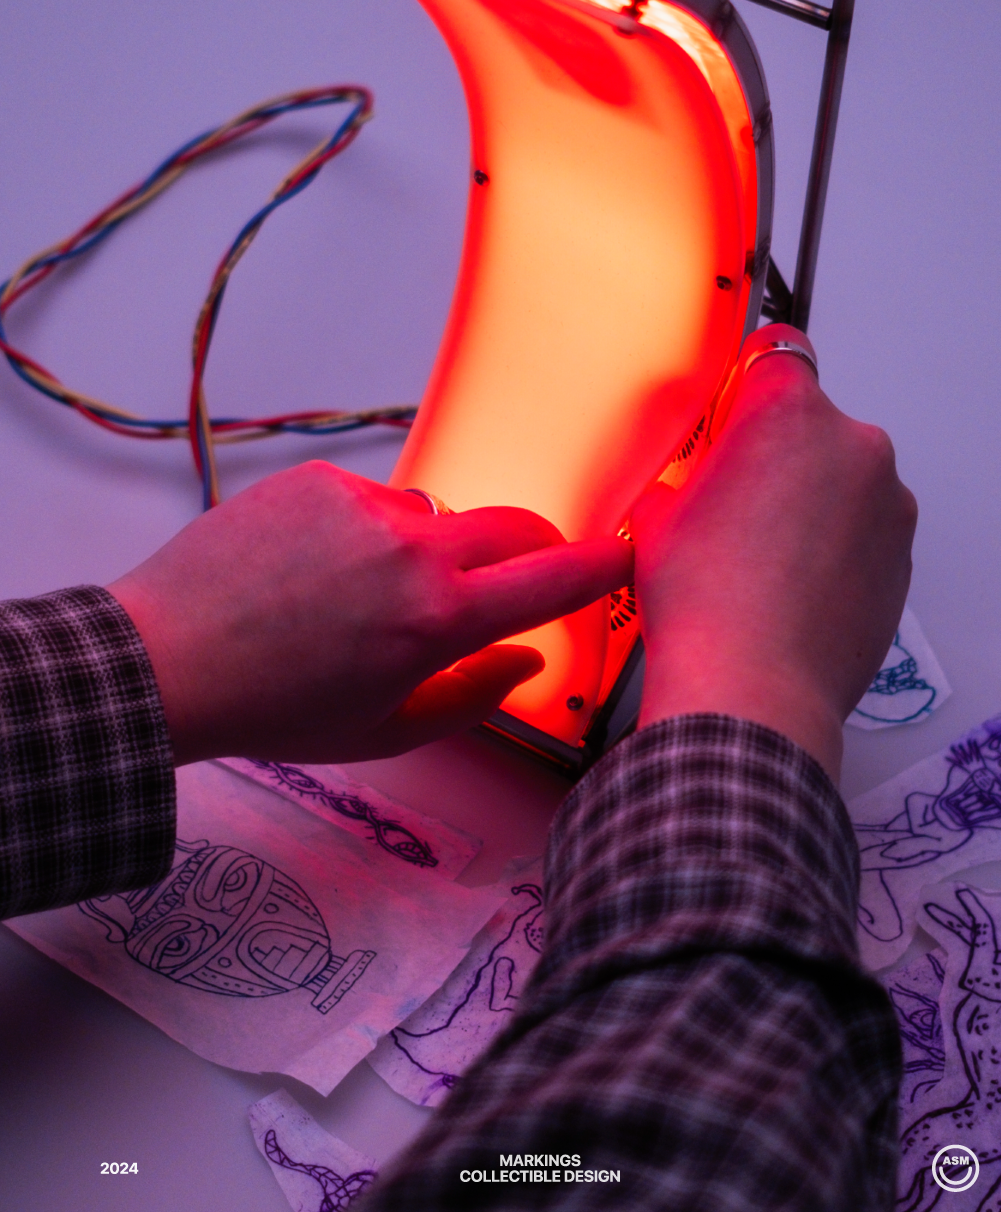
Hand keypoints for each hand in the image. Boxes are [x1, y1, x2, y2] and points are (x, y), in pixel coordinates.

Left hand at [108, 461, 631, 765]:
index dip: (603, 565)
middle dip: (536, 549)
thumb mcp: (387, 732)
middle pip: (516, 527)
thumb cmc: (274, 711)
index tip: (622, 556)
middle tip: (526, 576)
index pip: (556, 578)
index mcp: (440, 619)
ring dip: (434, 548)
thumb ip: (473, 695)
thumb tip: (525, 660)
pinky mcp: (321, 480)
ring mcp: (365, 506)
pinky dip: (368, 530)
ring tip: (370, 597)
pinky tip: (320, 570)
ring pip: (438, 515)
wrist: (167, 661)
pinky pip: (375, 500)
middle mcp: (413, 548)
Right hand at [632, 327, 916, 779]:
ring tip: (761, 559)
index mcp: (789, 413)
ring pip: (843, 480)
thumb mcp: (661, 514)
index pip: (777, 350)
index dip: (751, 377)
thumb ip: (690, 472)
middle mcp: (852, 445)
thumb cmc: (707, 604)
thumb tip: (693, 481)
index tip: (740, 397)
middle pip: (812, 423)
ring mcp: (887, 504)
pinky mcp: (903, 558)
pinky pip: (864, 532)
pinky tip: (791, 587)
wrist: (752, 690)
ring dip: (811, 503)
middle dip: (778, 453)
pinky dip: (835, 548)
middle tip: (734, 502)